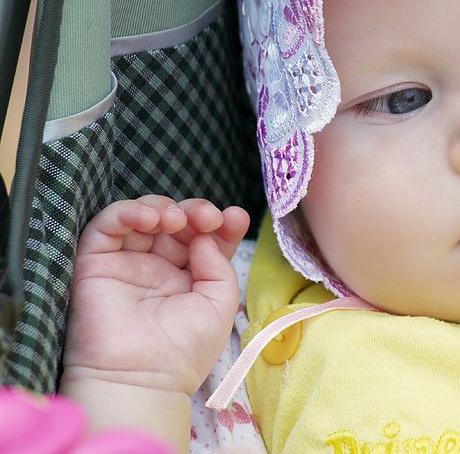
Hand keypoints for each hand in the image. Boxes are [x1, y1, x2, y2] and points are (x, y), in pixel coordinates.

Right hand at [62, 196, 249, 395]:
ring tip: (177, 220)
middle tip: (207, 218)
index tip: (234, 219)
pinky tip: (150, 218)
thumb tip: (204, 236)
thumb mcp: (220, 305)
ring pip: (142, 216)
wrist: (143, 380)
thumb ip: (219, 266)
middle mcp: (157, 266)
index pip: (204, 237)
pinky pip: (106, 225)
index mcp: (188, 276)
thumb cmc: (184, 351)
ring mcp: (127, 263)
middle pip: (175, 220)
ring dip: (163, 208)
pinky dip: (127, 211)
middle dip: (195, 211)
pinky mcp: (96, 263)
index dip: (219, 223)